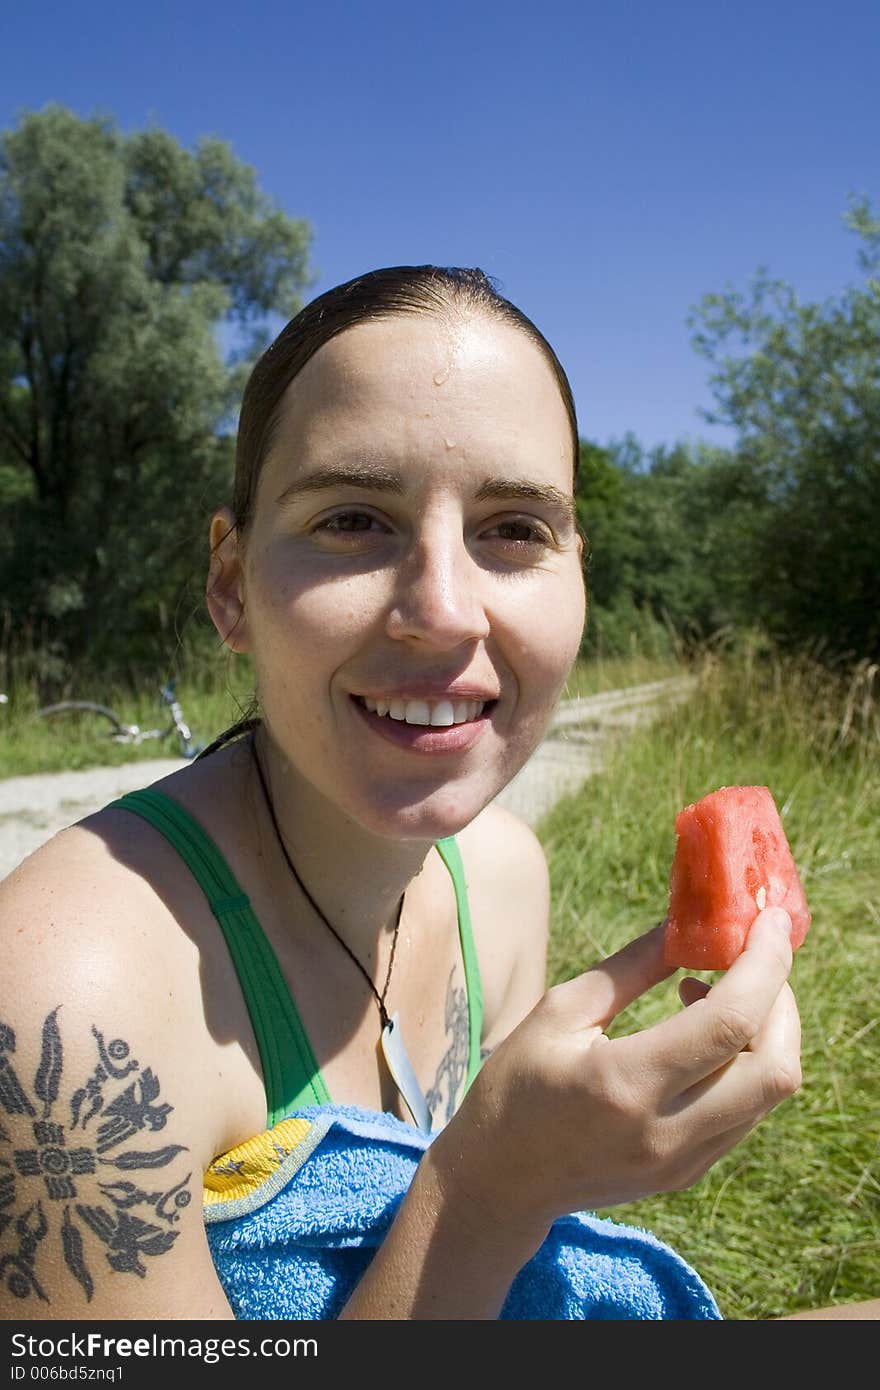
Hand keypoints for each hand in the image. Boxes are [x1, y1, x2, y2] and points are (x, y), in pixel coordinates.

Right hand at [434, 908, 800, 1238]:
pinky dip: (747, 1063)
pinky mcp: (688, 1173)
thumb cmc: (518, 1083)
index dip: (764, 965)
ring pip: (770, 1092)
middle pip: (775, 1068)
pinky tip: (705, 1036)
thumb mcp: (560, 1012)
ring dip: (767, 1031)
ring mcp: (683, 1161)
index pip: (729, 1022)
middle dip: (782, 1001)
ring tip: (714, 991)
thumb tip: (686, 925)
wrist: (500, 1180)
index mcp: (626, 1082)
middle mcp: (666, 1131)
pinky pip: (747, 1112)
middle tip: (754, 957)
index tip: (770, 920)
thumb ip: (630, 969)